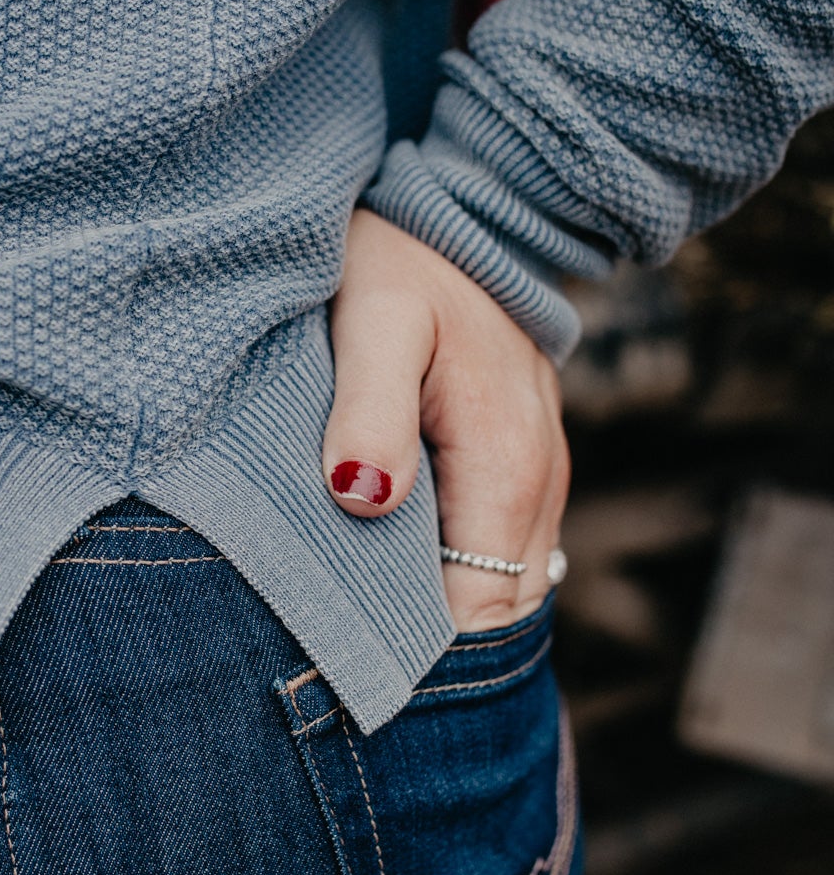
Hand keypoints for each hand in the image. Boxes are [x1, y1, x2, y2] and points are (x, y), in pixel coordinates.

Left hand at [323, 209, 569, 632]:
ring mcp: (537, 478)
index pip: (479, 609)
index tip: (343, 663)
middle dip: (429, 647)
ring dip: (441, 614)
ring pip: (502, 589)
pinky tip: (393, 580)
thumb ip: (368, 410)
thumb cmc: (402, 261)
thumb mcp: (372, 320)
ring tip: (356, 633)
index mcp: (505, 463)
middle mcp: (538, 484)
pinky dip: (453, 578)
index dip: (420, 650)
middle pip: (496, 615)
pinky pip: (497, 553)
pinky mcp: (519, 468)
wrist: (460, 209)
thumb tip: (362, 497)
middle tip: (336, 665)